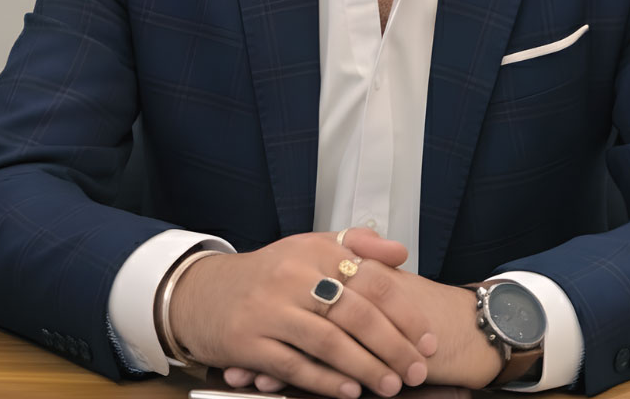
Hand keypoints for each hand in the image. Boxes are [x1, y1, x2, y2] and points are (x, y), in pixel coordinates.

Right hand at [169, 228, 436, 398]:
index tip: (427, 337)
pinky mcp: (250, 341)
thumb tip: (401, 251)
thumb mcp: (310, 247)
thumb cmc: (269, 272)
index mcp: (315, 249)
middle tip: (417, 369)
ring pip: (329, 342)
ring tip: (392, 385)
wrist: (202, 292)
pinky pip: (295, 365)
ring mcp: (271, 309)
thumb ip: (358, 245)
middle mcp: (294, 275)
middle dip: (393, 345)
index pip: (371, 279)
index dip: (404, 312)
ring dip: (366, 367)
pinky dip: (326, 381)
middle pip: (355, 313)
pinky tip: (351, 391)